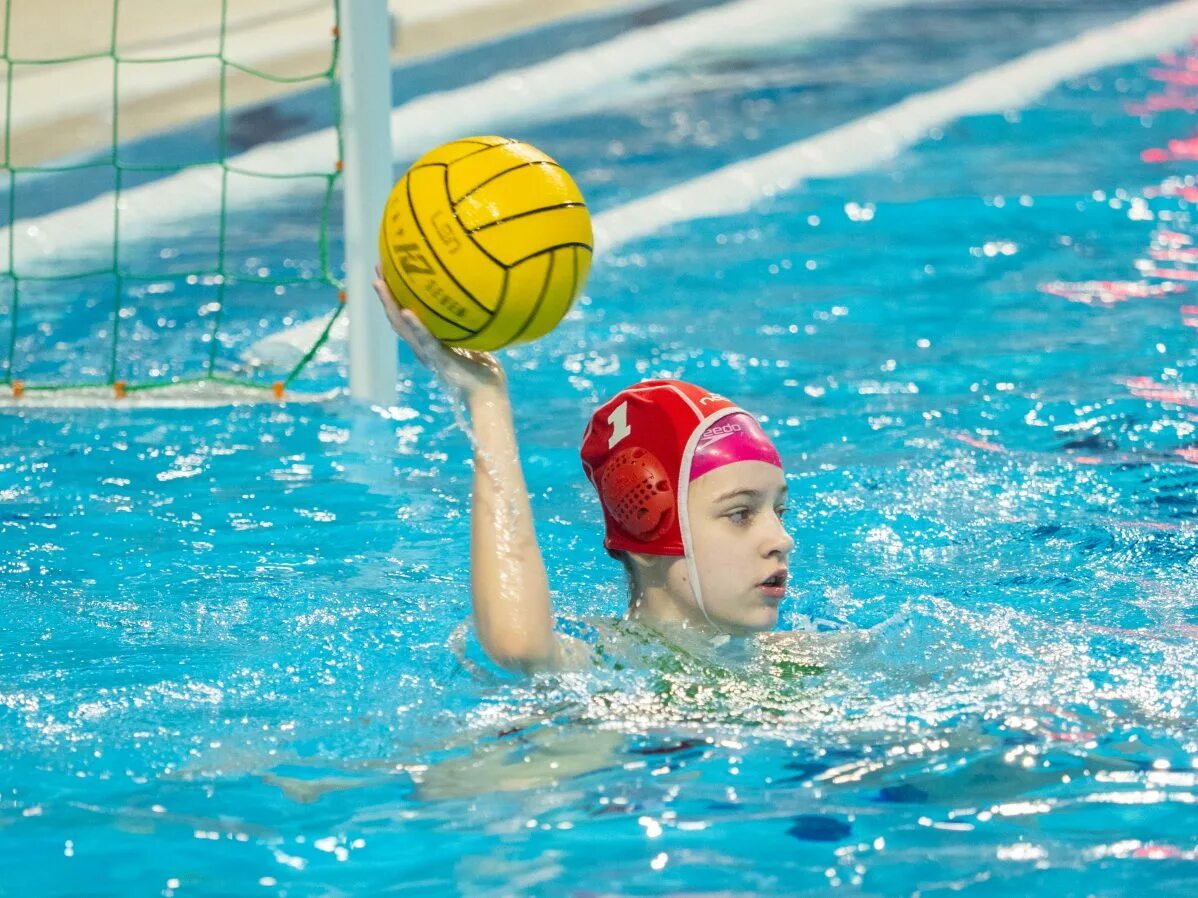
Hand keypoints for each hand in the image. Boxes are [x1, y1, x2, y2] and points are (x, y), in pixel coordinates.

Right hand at [373, 268, 505, 396]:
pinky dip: (415, 326)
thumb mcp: (476, 340)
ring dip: (390, 304)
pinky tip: (407, 311)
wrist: (488, 395)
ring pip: (402, 327)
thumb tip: (476, 297)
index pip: (406, 316)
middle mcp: (423, 348)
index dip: (395, 295)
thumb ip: (468, 324)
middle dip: (386, 294)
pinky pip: (425, 340)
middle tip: (377, 268)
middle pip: (397, 318)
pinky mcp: (439, 360)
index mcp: (428, 342)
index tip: (389, 270)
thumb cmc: (485, 370)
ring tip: (380, 283)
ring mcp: (428, 354)